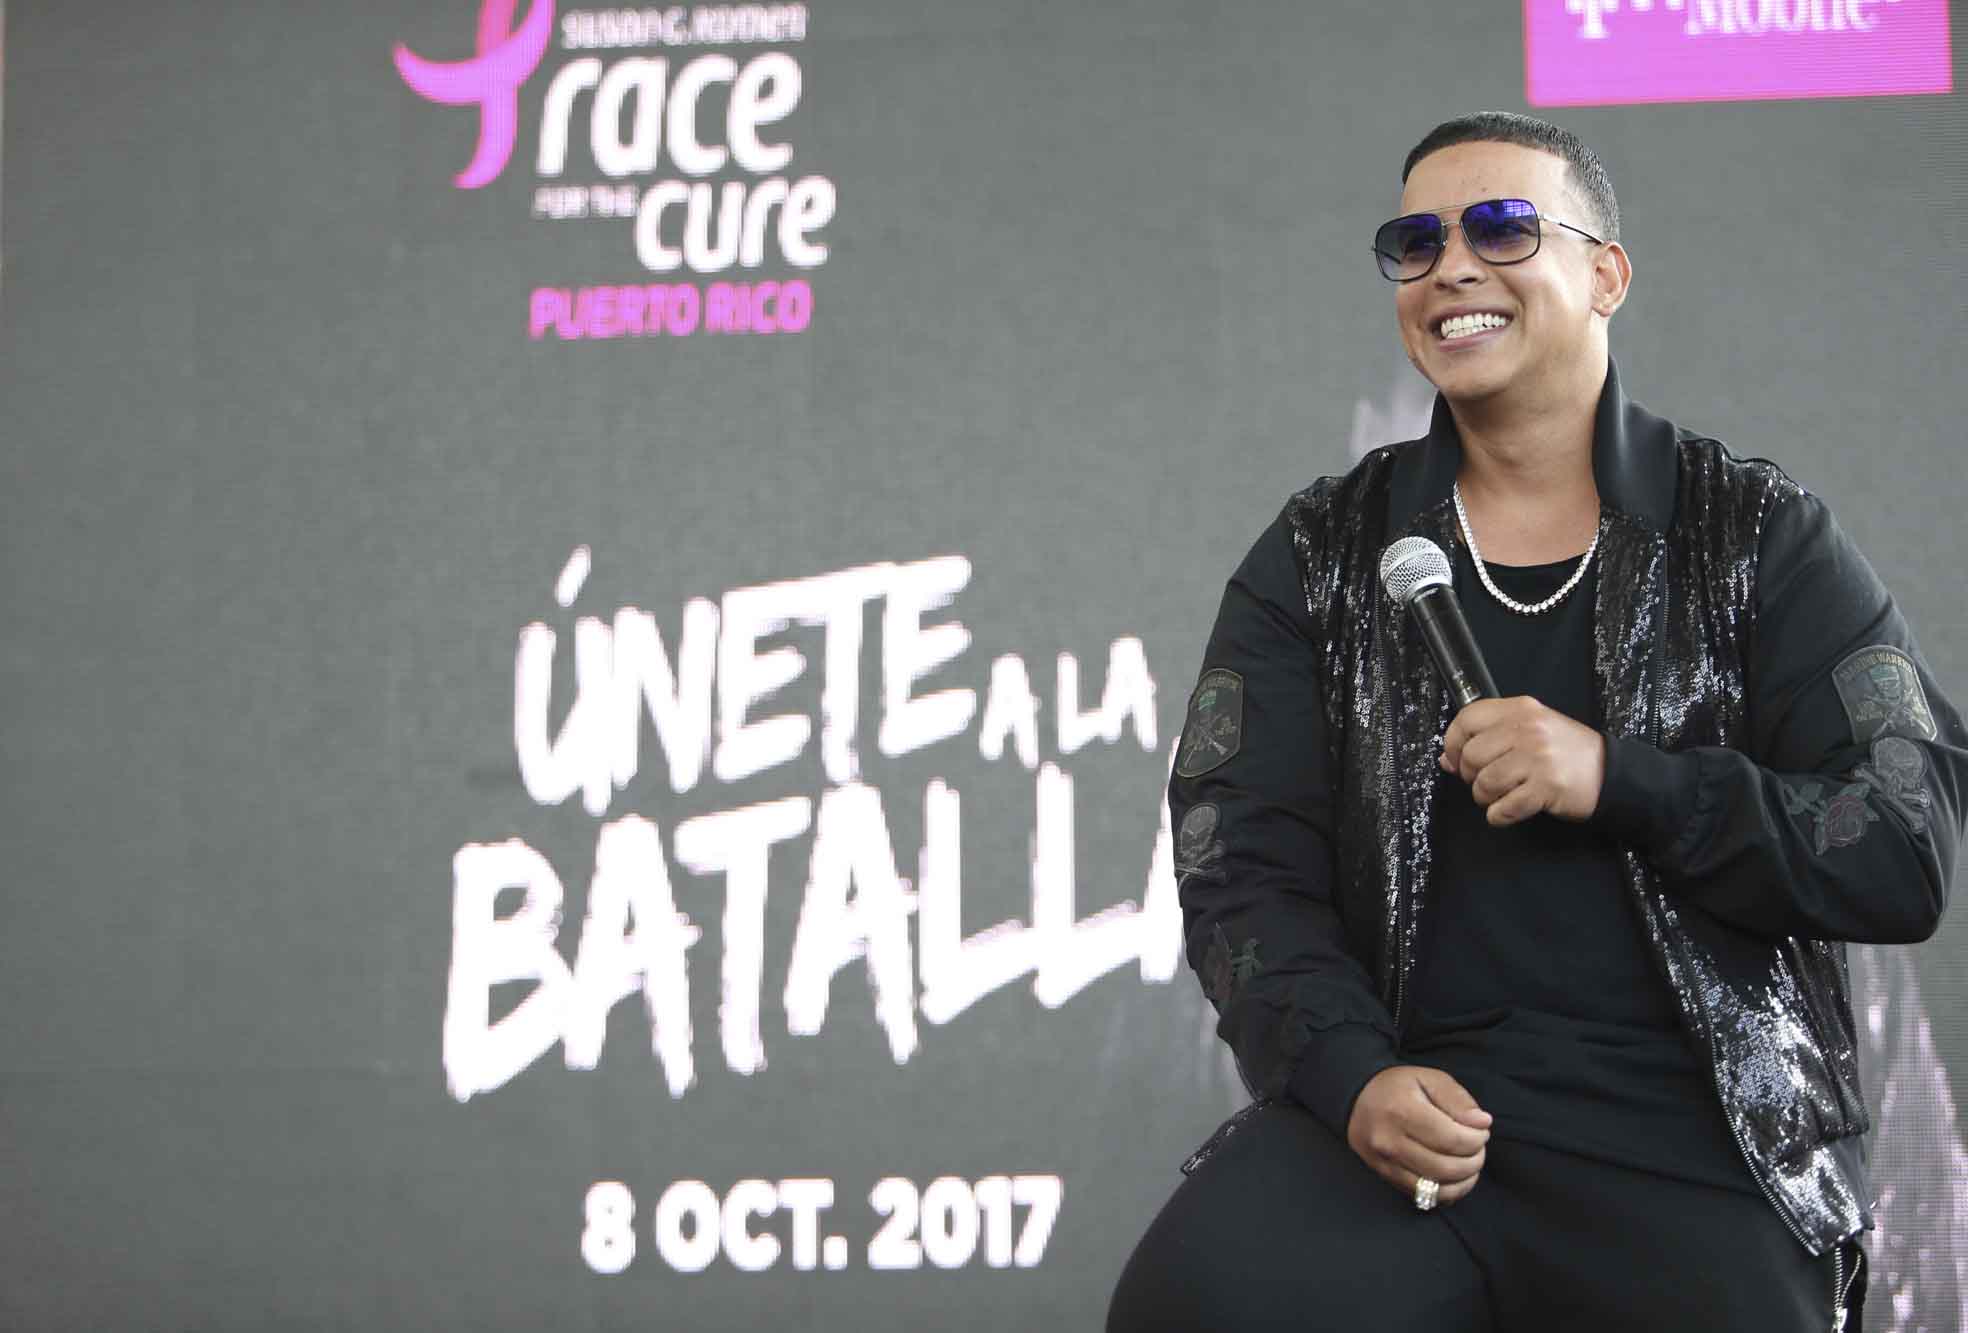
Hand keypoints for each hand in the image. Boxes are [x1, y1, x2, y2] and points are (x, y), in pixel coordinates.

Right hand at [1346, 1065, 1491, 1206]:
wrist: (1357, 1099)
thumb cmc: (1398, 1087)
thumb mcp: (1429, 1079)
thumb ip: (1458, 1099)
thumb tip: (1482, 1123)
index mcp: (1401, 1112)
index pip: (1452, 1139)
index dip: (1477, 1139)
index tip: (1481, 1130)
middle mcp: (1389, 1142)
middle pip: (1447, 1168)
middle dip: (1474, 1161)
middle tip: (1478, 1147)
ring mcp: (1385, 1164)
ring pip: (1437, 1189)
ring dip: (1464, 1181)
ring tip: (1469, 1163)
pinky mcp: (1386, 1177)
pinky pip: (1424, 1198)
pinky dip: (1447, 1193)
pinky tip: (1454, 1177)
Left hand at [1439, 695, 1605, 825]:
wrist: (1610, 773)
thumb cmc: (1565, 752)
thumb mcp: (1530, 730)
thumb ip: (1489, 737)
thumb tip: (1447, 758)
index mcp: (1521, 710)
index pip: (1467, 718)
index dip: (1453, 742)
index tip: (1456, 758)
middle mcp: (1528, 729)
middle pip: (1472, 755)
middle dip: (1470, 776)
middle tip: (1484, 782)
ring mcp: (1538, 758)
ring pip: (1485, 783)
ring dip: (1485, 798)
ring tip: (1499, 796)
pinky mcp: (1547, 787)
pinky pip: (1504, 807)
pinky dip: (1499, 815)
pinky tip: (1508, 810)